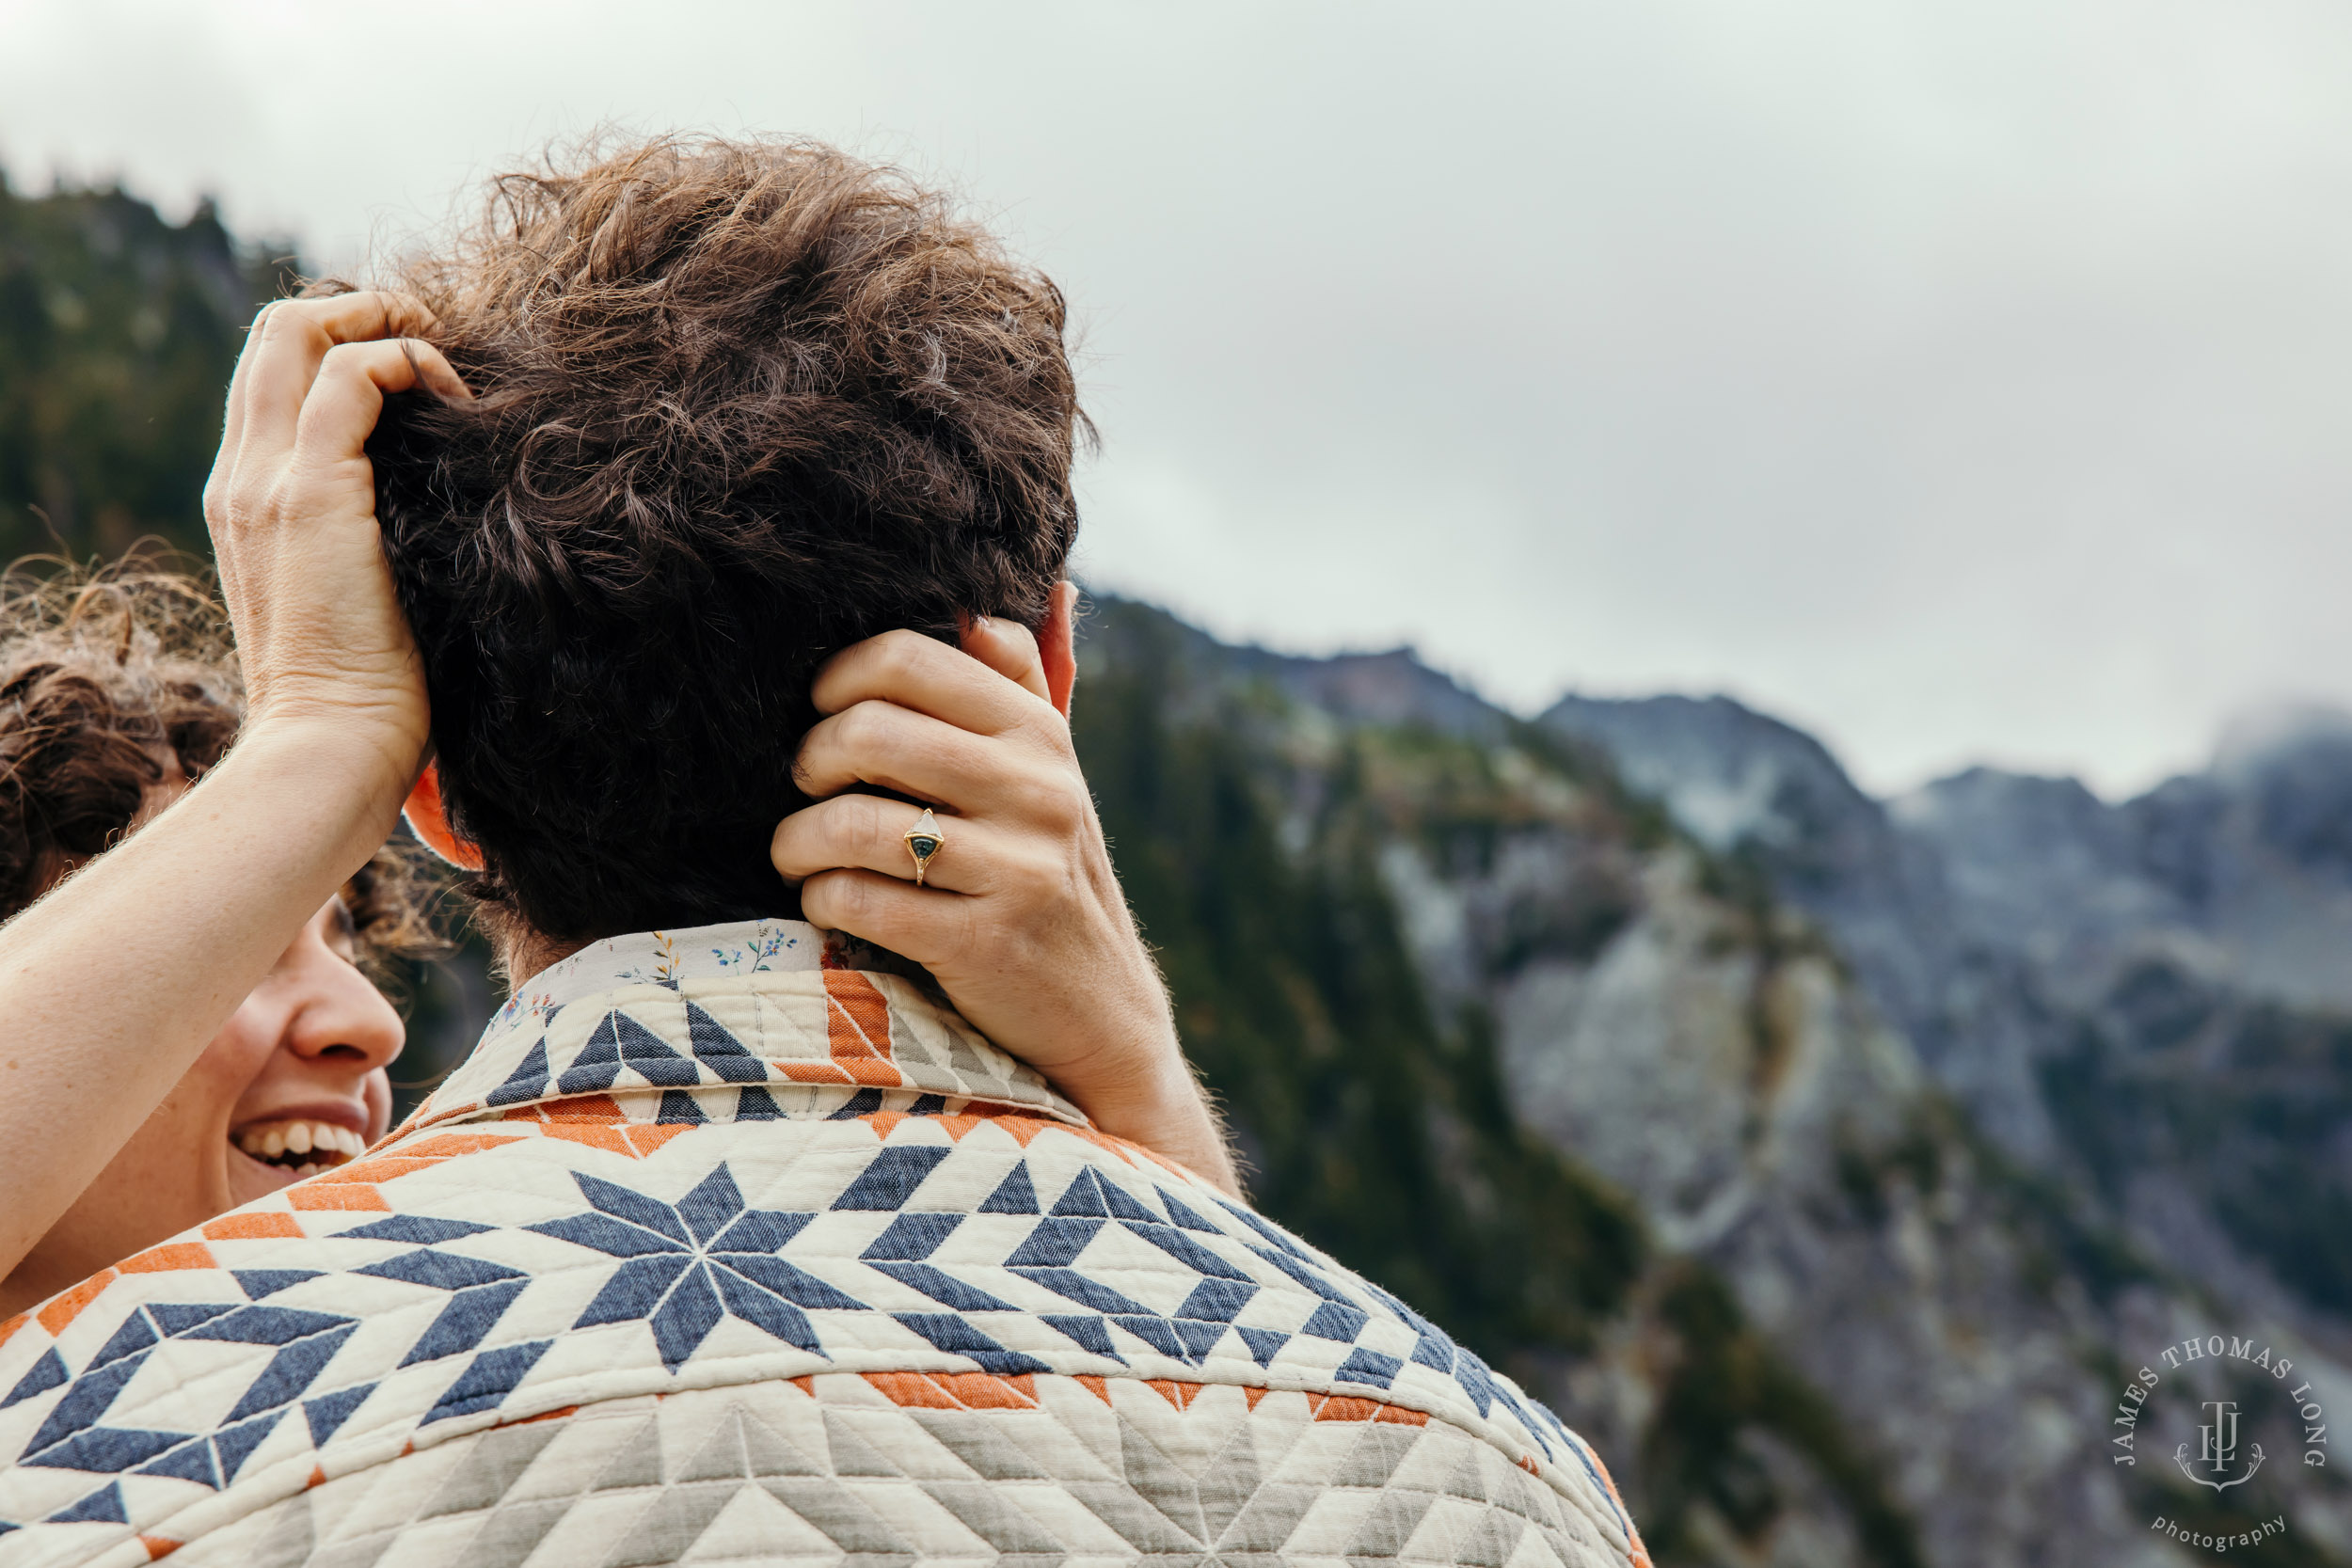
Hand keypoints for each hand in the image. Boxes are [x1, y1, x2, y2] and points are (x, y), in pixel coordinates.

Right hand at [202, 292, 466, 798]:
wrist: (333, 745)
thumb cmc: (371, 693)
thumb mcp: (366, 597)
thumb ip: (376, 543)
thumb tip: (445, 518)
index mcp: (250, 500)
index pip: (276, 378)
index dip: (342, 343)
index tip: (418, 366)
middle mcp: (245, 479)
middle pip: (276, 334)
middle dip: (358, 308)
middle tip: (432, 332)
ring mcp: (269, 481)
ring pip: (298, 331)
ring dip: (383, 319)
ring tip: (445, 351)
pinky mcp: (311, 494)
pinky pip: (353, 376)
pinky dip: (407, 361)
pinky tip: (455, 400)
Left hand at [771, 613, 1239, 1194]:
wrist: (1103, 1013)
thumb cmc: (1050, 877)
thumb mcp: (1053, 776)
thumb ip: (1025, 685)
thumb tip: (1016, 596)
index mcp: (1041, 733)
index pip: (911, 657)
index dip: (839, 677)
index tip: (823, 713)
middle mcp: (1038, 790)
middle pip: (870, 730)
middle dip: (810, 759)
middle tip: (807, 785)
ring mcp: (1016, 869)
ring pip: (854, 823)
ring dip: (798, 839)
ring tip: (799, 852)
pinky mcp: (984, 943)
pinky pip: (859, 900)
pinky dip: (821, 898)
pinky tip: (828, 901)